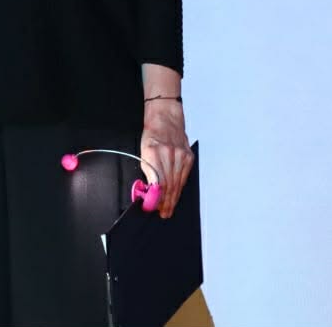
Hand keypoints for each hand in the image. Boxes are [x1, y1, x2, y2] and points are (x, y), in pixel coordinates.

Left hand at [139, 98, 190, 218]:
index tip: (154, 207)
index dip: (157, 198)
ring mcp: (181, 157)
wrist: (166, 119)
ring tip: (169, 209)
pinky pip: (184, 178)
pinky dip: (179, 188)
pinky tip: (176, 196)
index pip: (158, 182)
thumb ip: (147, 170)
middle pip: (169, 185)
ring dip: (173, 199)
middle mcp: (169, 155)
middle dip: (166, 202)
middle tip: (163, 213)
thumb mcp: (142, 150)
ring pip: (178, 184)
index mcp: (154, 153)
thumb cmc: (152, 134)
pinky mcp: (189, 158)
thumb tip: (148, 189)